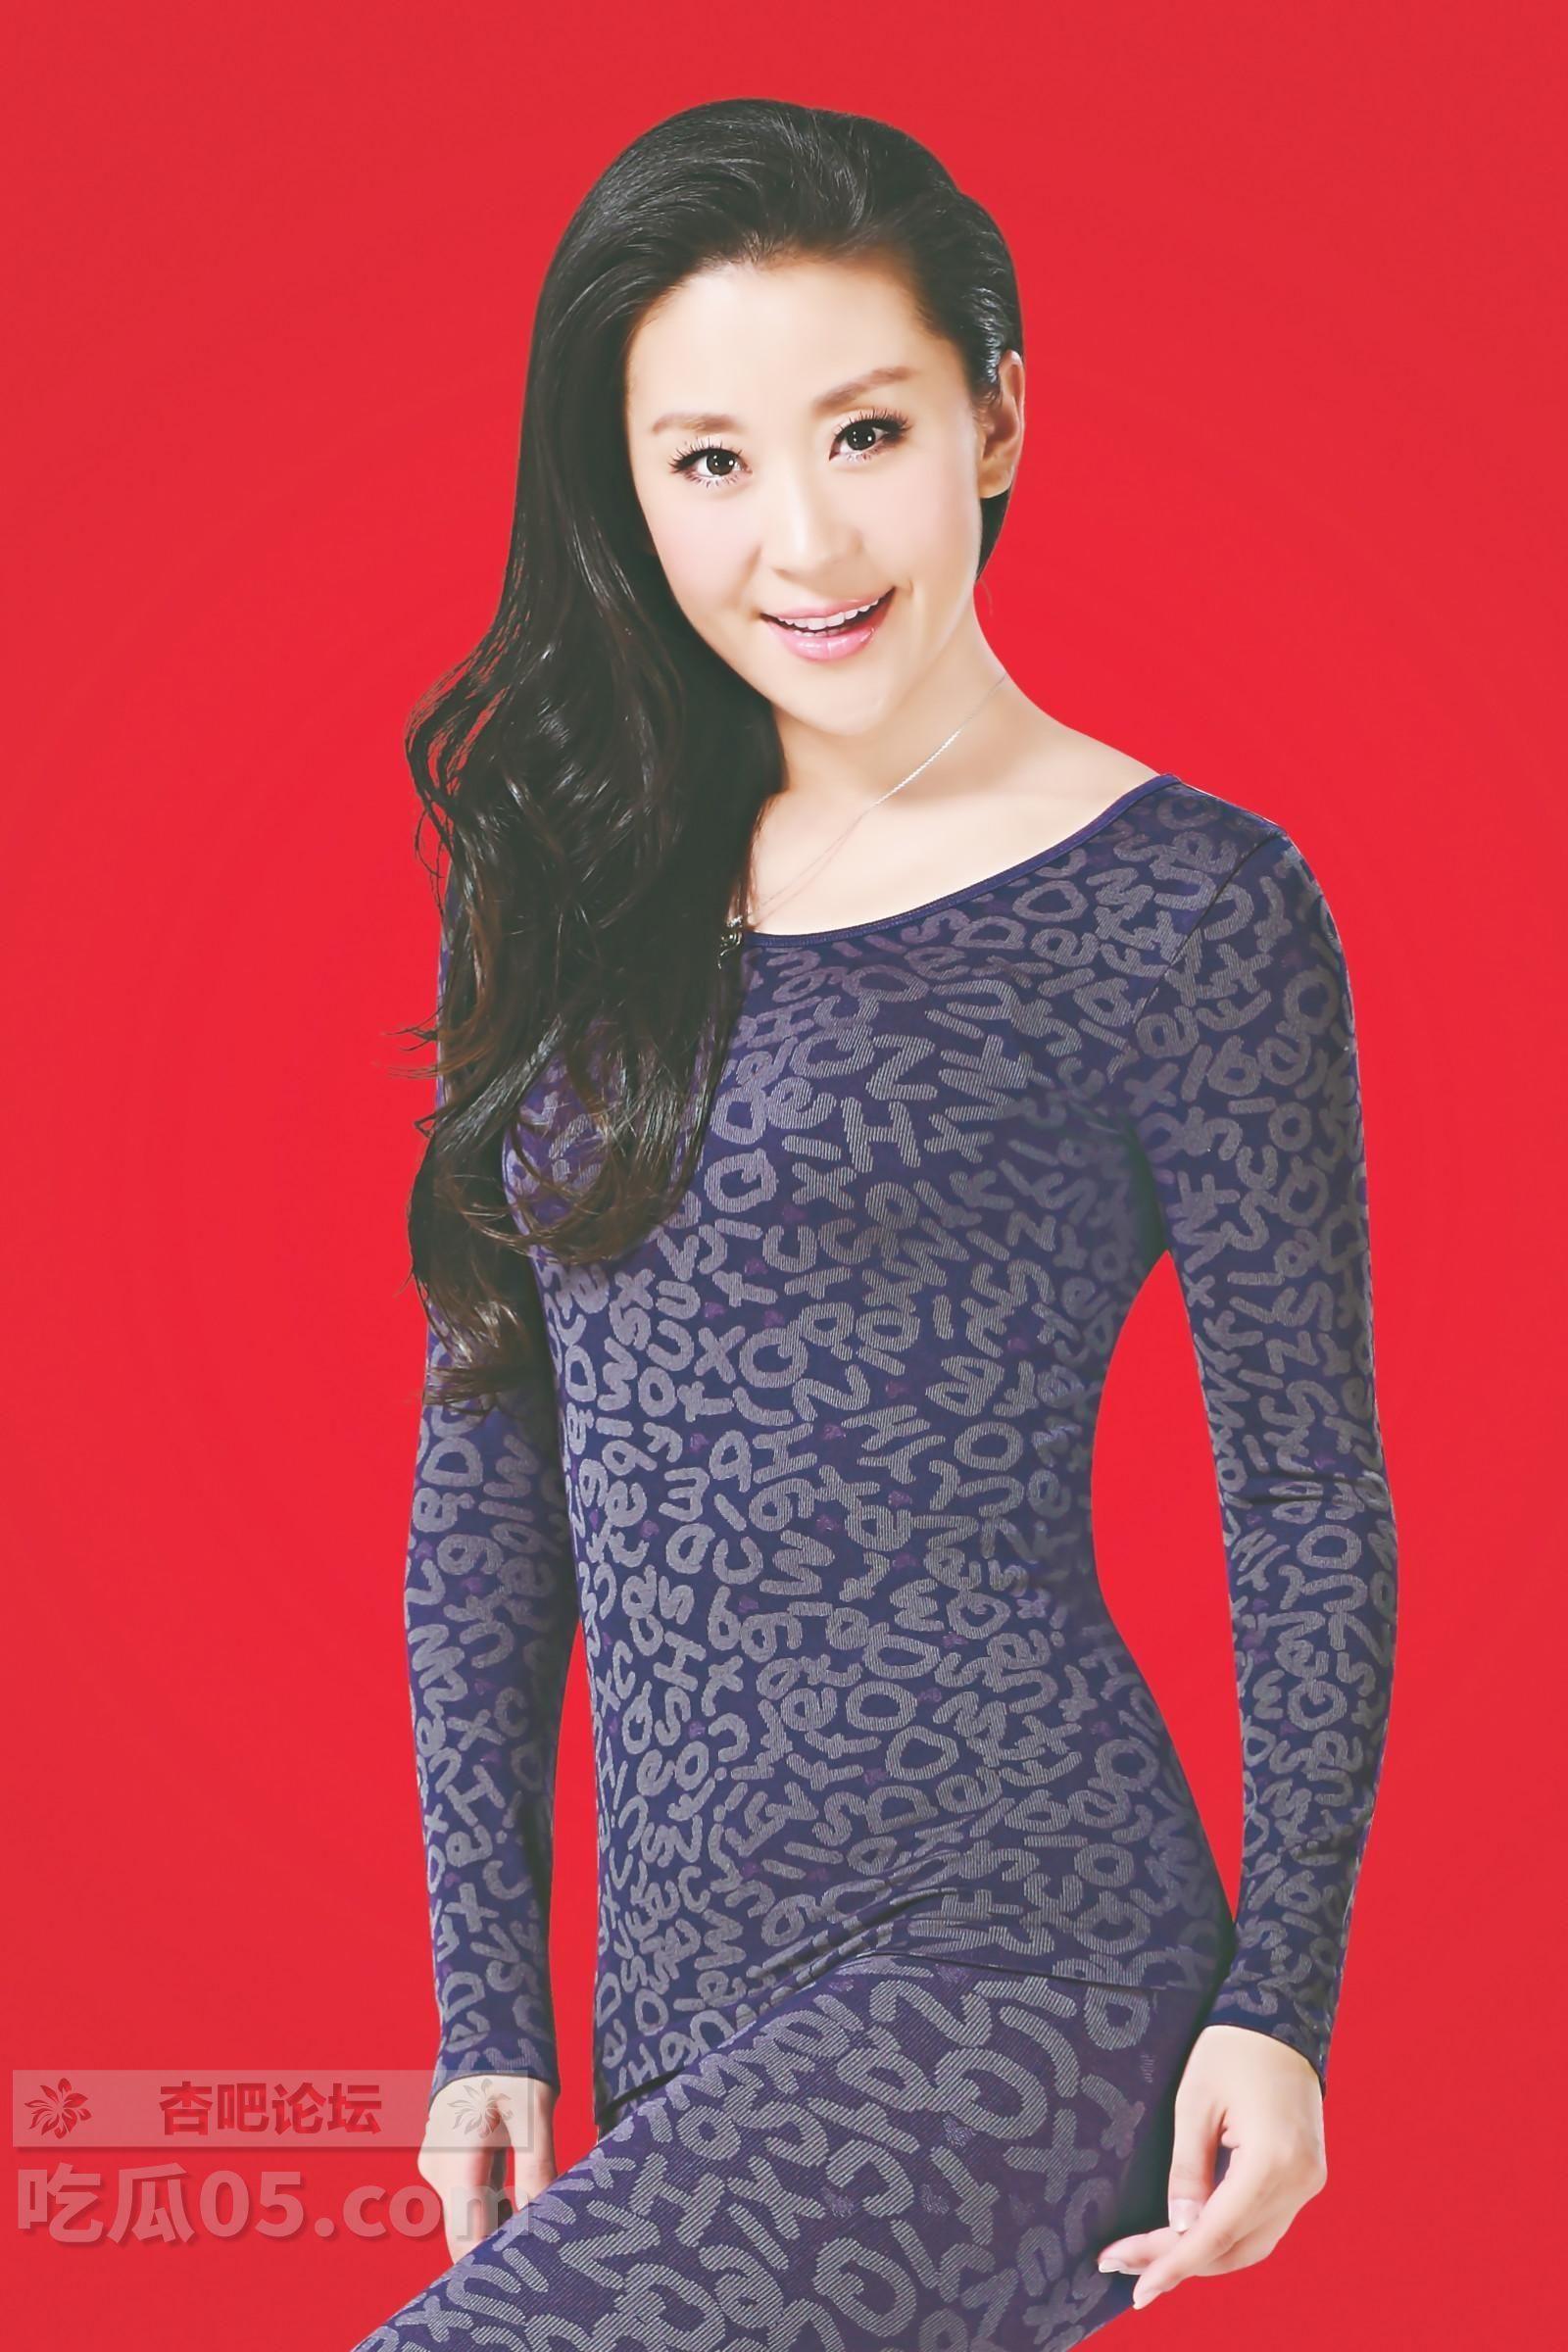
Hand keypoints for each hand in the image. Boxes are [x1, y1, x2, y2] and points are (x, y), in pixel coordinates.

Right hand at [417, 2072, 560, 2263]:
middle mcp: (438, 2170)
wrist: (486, 2023)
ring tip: (540, 2218)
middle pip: (466, 2232)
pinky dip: (492, 2205)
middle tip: (545, 2245)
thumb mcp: (533, 2114)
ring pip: (467, 2215)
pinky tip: (521, 2197)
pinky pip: (467, 2195)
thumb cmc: (511, 2064)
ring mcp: (438, 2163)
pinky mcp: (446, 2157)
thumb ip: (536, 2169)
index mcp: (456, 2164)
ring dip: (500, 2224)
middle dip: (502, 2245)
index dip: (495, 2264)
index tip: (530, 2270)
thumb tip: (544, 2220)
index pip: (466, 2241)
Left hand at [1096, 2025, 1328, 2308]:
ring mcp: (1308, 2182)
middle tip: (1124, 2267)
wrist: (1280, 2016)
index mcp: (1272, 2162)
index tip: (1137, 2287)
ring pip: (1253, 2244)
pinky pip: (1265, 2224)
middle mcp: (1299, 2183)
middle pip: (1234, 2247)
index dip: (1173, 2263)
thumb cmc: (1230, 2049)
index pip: (1215, 2232)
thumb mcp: (1194, 2103)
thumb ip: (1187, 2172)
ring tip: (1149, 2258)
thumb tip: (1178, 2230)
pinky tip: (1190, 2238)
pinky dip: (1228, 2237)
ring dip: (1204, 2257)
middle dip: (1179, 2263)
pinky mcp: (1306, 2177)